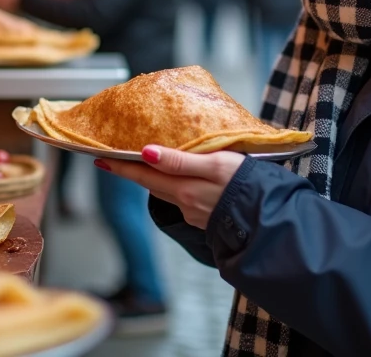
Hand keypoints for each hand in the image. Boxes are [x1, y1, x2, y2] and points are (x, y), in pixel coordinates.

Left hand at [98, 146, 244, 229]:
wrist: (271, 218)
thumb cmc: (247, 185)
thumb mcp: (215, 165)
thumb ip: (181, 160)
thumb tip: (146, 152)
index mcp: (184, 188)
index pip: (143, 175)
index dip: (120, 167)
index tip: (99, 158)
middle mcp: (185, 202)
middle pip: (152, 184)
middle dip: (132, 172)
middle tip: (115, 160)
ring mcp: (196, 212)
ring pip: (167, 192)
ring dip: (152, 180)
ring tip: (144, 166)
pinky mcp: (208, 217)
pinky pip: (183, 199)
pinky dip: (174, 187)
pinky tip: (180, 181)